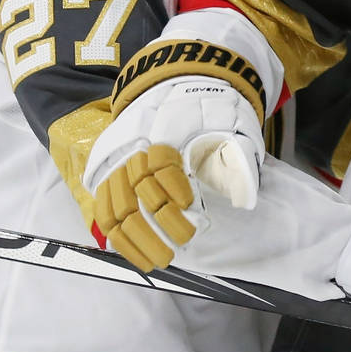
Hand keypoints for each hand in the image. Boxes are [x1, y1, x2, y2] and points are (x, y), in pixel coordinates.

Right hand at [84, 75, 265, 272]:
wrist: (180, 92)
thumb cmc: (208, 118)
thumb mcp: (231, 128)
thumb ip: (237, 161)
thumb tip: (245, 198)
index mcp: (164, 131)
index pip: (159, 160)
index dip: (172, 184)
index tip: (190, 202)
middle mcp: (133, 149)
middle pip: (137, 189)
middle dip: (159, 222)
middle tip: (181, 245)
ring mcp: (117, 166)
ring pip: (117, 207)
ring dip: (138, 238)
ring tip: (161, 259)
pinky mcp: (108, 180)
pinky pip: (104, 213)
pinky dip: (119, 239)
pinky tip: (138, 257)